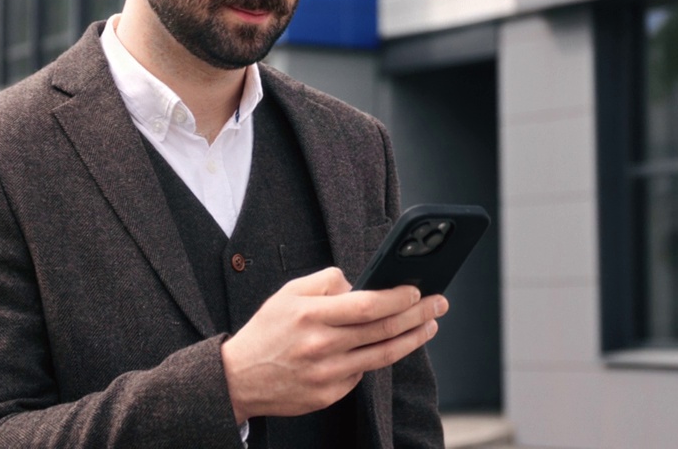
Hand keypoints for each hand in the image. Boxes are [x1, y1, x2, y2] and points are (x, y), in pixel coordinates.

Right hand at [220, 267, 446, 422]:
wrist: (238, 378)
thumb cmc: (267, 330)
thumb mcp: (289, 293)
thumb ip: (327, 282)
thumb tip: (362, 284)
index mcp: (311, 315)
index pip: (368, 305)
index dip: (399, 297)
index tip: (418, 289)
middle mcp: (321, 345)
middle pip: (383, 330)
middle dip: (418, 315)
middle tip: (439, 304)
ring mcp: (326, 374)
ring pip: (382, 356)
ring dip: (412, 339)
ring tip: (429, 326)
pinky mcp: (328, 395)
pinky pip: (361, 374)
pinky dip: (377, 358)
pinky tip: (389, 346)